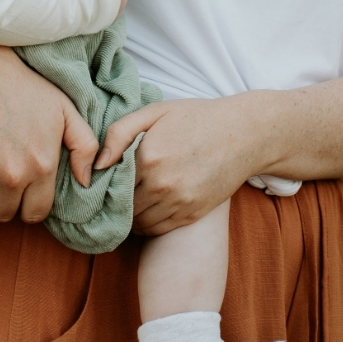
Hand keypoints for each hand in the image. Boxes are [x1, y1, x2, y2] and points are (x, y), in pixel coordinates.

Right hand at [0, 36, 94, 221]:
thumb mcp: (66, 111)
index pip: (36, 213)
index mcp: (43, 165)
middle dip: (3, 203)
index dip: (29, 206)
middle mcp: (14, 175)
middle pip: (4, 215)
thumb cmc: (25, 89)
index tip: (23, 192)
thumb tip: (87, 180)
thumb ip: (85, 147)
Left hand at [99, 98, 265, 235]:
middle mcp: (162, 184)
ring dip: (129, 216)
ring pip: (137, 223)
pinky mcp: (192, 214)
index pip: (109, 184)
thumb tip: (97, 164)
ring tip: (129, 202)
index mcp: (149, 157)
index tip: (101, 181)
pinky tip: (147, 209)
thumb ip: (120, 132)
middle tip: (111, 195)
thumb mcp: (156, 112)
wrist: (245, 134)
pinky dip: (147, 225)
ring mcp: (179, 202)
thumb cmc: (198, 118)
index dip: (102, 184)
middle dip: (114, 203)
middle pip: (122, 207)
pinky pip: (157, 230)